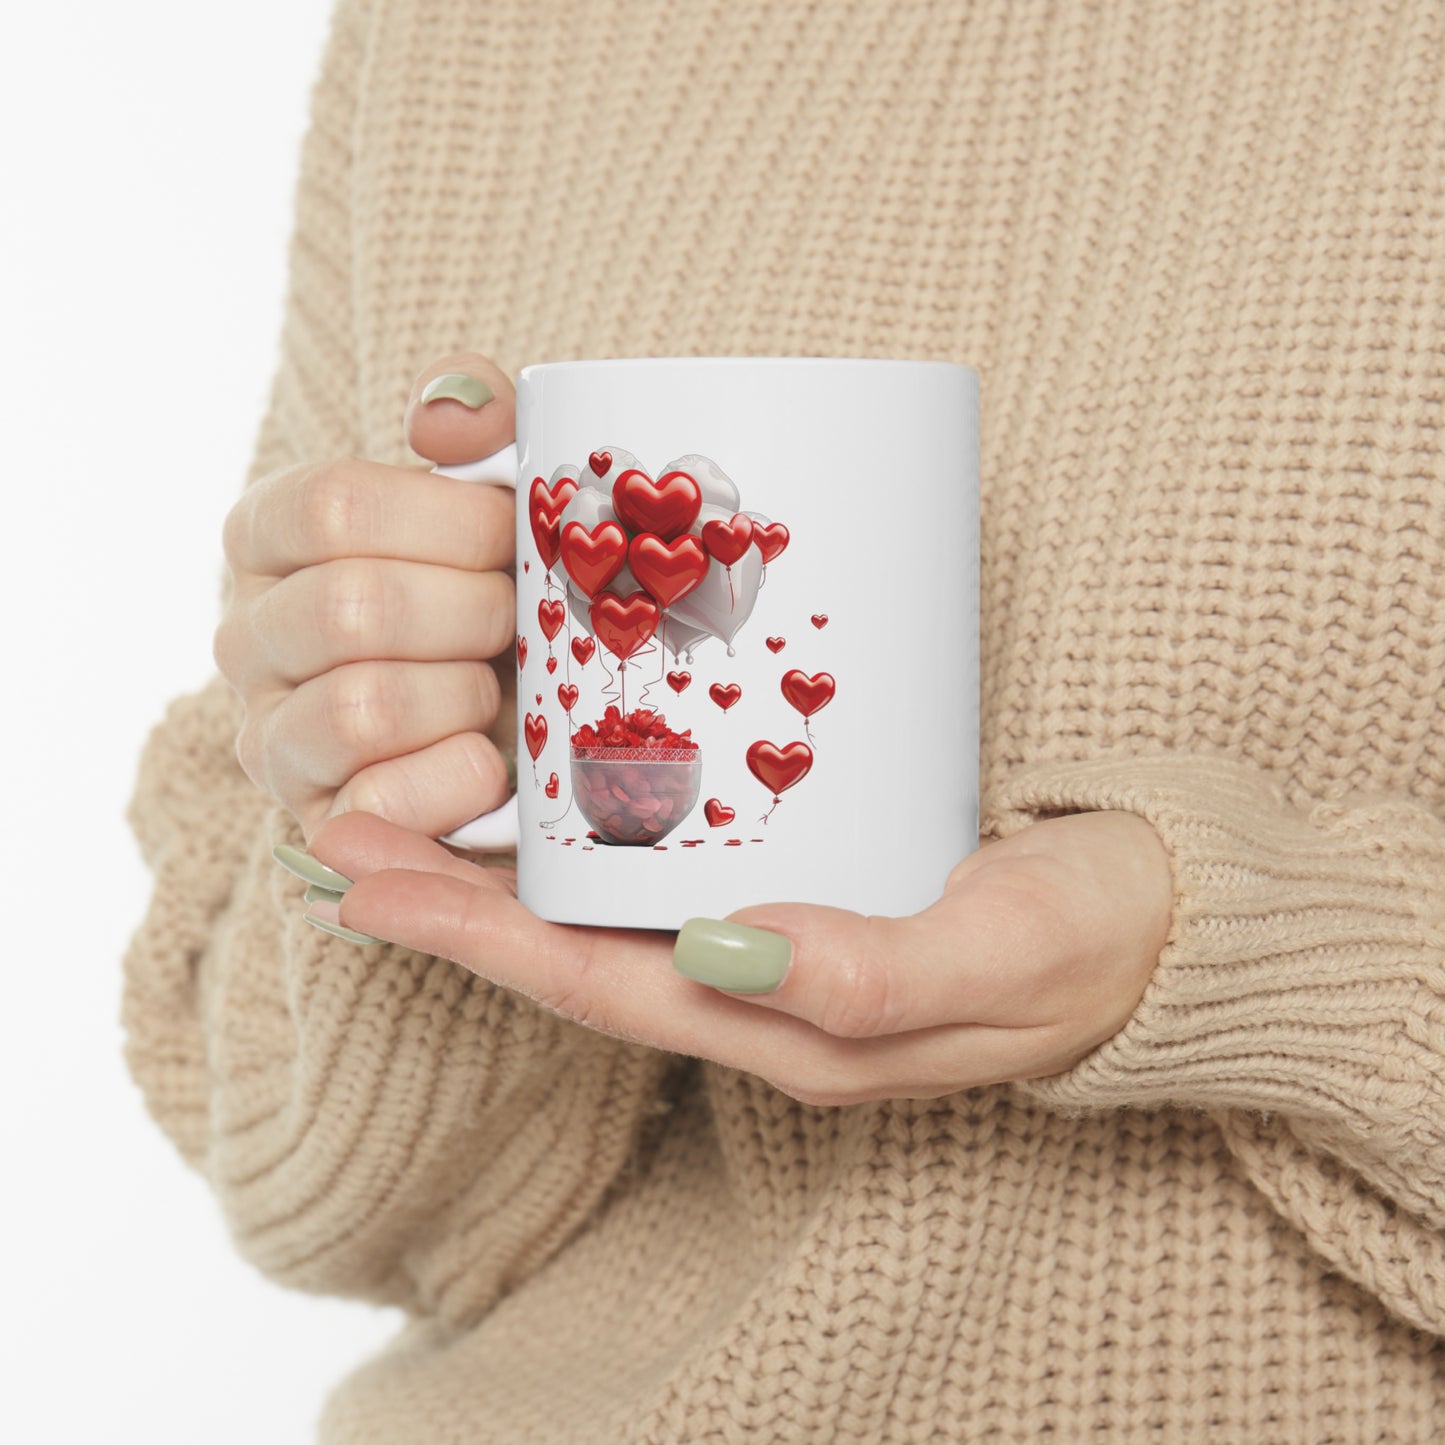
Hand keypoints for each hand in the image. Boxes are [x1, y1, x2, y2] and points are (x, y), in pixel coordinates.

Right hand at [215, 354, 518, 840]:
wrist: (511, 714)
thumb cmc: (490, 588)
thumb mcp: (490, 491)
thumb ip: (475, 422)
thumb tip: (446, 415)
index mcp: (269, 535)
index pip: (332, 506)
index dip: (449, 522)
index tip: (512, 535)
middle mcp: (245, 635)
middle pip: (353, 608)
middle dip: (474, 613)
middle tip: (519, 619)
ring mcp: (270, 736)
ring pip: (362, 707)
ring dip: (466, 695)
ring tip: (500, 689)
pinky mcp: (317, 821)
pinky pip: (379, 803)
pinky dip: (458, 778)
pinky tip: (491, 759)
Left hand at [300, 808, 1172, 1104]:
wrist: (1167, 922)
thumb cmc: (1092, 939)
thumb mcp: (1002, 954)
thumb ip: (871, 972)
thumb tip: (723, 953)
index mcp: (789, 1027)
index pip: (595, 985)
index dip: (472, 937)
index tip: (361, 879)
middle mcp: (762, 992)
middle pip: (574, 951)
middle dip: (451, 899)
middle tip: (341, 827)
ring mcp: (779, 943)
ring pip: (611, 913)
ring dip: (505, 865)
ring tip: (412, 798)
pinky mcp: (808, 885)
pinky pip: (673, 871)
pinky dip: (594, 833)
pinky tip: (561, 780)